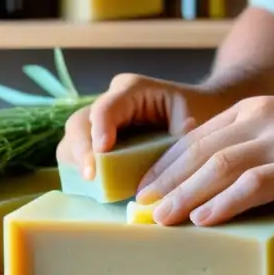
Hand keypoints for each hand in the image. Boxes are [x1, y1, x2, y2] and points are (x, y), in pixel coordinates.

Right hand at [56, 73, 226, 179]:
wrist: (199, 110)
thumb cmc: (197, 111)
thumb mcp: (194, 117)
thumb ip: (181, 137)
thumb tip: (170, 164)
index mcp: (132, 90)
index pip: (106, 107)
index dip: (99, 129)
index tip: (100, 153)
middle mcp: (110, 101)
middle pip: (80, 122)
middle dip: (81, 150)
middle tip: (91, 176)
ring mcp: (101, 120)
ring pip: (73, 138)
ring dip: (77, 161)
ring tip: (92, 183)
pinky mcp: (98, 138)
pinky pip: (79, 152)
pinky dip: (82, 168)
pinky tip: (95, 185)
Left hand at [135, 95, 273, 225]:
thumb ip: (249, 148)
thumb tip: (210, 186)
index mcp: (249, 111)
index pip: (195, 138)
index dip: (166, 164)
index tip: (145, 187)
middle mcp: (258, 120)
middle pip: (198, 151)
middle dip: (166, 181)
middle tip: (142, 206)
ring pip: (218, 167)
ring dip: (185, 195)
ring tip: (162, 218)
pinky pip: (251, 184)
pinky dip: (223, 202)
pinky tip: (204, 218)